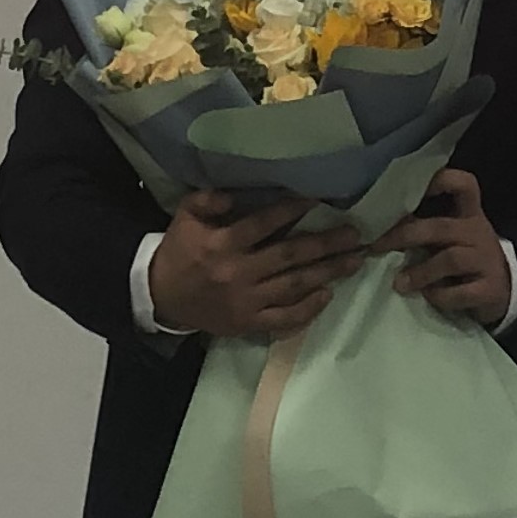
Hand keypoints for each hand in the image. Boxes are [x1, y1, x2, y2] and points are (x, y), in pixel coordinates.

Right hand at [147, 190, 363, 341]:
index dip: (292, 210)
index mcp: (223, 244)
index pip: (264, 224)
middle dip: (325, 245)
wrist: (161, 298)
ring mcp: (246, 301)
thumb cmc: (179, 251)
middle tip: (355, 235)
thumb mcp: (185, 217)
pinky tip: (328, 295)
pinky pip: (284, 319)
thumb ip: (208, 199)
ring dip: (327, 273)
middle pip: (289, 256)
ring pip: (294, 287)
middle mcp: (238, 273)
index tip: (319, 200)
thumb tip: (234, 194)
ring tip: (354, 260)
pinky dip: (307, 310)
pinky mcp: (248, 323)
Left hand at [376, 168, 511, 324]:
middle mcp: (478, 233)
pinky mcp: (489, 290)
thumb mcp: (452, 238)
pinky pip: (460, 293)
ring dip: (420, 271)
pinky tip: (428, 297)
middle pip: (441, 227)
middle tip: (377, 247)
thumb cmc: (466, 258)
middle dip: (405, 236)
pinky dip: (439, 296)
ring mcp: (486, 261)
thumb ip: (426, 229)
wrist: (504, 291)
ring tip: (399, 283)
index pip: (464, 185)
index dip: (442, 180)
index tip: (411, 188)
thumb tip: (381, 226)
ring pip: (450, 259)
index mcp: (469, 215)